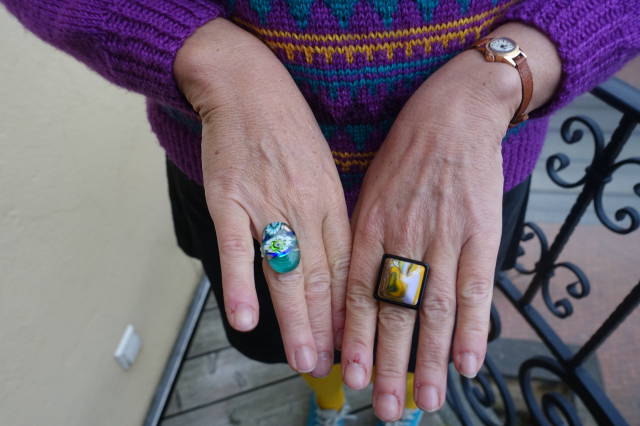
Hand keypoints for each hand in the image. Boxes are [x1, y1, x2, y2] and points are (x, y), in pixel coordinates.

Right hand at [175, 19, 350, 376]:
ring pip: (285, 271)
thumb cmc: (288, 129)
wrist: (249, 87)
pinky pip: (237, 248)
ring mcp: (268, 205)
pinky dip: (240, 285)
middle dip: (326, 328)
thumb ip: (330, 217)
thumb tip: (334, 263)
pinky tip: (245, 318)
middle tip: (329, 366)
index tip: (351, 342)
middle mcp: (306, 209)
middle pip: (319, 279)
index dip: (348, 310)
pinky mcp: (231, 199)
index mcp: (332, 203)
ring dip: (295, 320)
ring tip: (303, 358)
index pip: (345, 268)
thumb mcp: (324, 171)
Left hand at [341, 23, 561, 420]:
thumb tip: (352, 289)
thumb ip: (361, 239)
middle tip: (385, 408)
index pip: (358, 293)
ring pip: (433, 309)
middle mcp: (402, 236)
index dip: (356, 338)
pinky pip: (475, 288)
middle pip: (394, 311)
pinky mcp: (479, 231)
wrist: (451, 111)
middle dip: (389, 364)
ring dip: (428, 360)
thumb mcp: (368, 190)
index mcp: (368, 226)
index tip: (350, 375)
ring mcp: (443, 235)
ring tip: (424, 401)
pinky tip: (466, 364)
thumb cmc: (405, 154)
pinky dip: (472, 329)